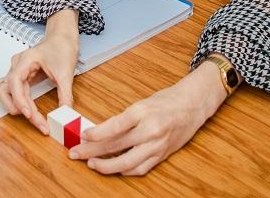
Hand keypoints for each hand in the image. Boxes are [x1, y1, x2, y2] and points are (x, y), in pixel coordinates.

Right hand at [0, 9, 78, 133]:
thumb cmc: (62, 47)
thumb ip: (65, 94)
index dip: (20, 101)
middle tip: (35, 119)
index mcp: (25, 60)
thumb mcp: (66, 72)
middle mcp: (17, 66)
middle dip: (17, 107)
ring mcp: (17, 71)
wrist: (63, 38)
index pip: (14, 83)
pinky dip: (18, 102)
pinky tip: (28, 110)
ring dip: (14, 106)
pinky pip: (12, 92)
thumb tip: (66, 113)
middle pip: (4, 90)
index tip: (30, 114)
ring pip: (4, 92)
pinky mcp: (21, 76)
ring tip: (32, 116)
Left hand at [70, 63, 228, 175]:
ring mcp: (157, 145)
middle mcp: (150, 130)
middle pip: (116, 145)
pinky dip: (125, 170)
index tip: (83, 136)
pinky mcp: (162, 154)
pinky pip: (140, 168)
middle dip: (92, 152)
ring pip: (127, 162)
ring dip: (106, 166)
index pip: (116, 125)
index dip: (97, 133)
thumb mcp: (143, 102)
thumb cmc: (167, 100)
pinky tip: (114, 168)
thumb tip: (101, 132)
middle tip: (76, 153)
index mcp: (143, 111)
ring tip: (91, 164)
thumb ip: (125, 119)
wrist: (193, 104)